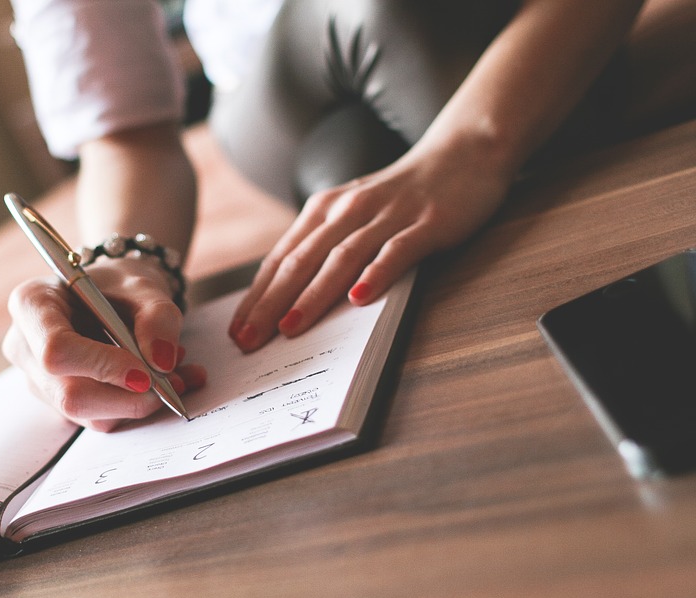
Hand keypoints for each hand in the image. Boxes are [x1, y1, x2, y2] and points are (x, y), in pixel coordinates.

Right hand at [4, 258, 205, 430]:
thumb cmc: (119, 285)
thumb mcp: (144, 286)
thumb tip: (161, 362)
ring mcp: (39, 380)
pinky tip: (162, 384)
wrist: (113, 296)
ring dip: (139, 403)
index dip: (103, 366)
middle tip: (171, 381)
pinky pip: (100, 419)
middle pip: (69, 394)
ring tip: (175, 375)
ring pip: (87, 415)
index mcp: (32, 304)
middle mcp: (25, 346)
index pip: (56, 350)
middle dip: (127, 397)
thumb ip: (157, 318)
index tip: (146, 371)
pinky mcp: (60, 403)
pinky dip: (138, 407)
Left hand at [229, 135, 513, 351]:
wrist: (461, 155)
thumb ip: (324, 247)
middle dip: (271, 303)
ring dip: (313, 295)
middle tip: (248, 340)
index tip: (237, 331)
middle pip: (302, 261)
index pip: (281, 259)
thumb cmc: (399, 197)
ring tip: (290, 328)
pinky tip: (360, 298)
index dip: (257, 296)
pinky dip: (376, 274)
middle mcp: (347, 210)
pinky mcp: (425, 223)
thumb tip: (287, 297)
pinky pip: (396, 251)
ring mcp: (387, 216)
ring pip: (341, 258)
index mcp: (324, 211)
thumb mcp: (352, 215)